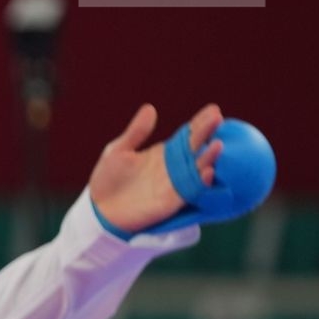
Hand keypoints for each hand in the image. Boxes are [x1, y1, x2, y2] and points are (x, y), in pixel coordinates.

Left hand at [88, 103, 222, 233]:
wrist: (100, 210)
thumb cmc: (108, 179)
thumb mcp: (119, 150)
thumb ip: (136, 131)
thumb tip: (150, 108)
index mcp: (164, 152)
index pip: (186, 135)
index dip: (199, 123)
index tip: (213, 109)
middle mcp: (175, 166)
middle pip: (195, 147)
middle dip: (207, 133)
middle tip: (217, 118)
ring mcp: (176, 183)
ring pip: (198, 168)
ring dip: (209, 157)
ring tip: (218, 144)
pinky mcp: (174, 201)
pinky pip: (192, 191)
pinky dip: (201, 182)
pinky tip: (208, 171)